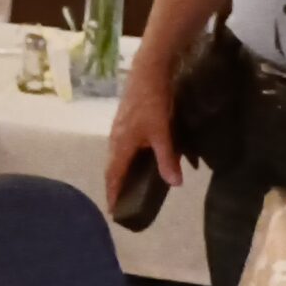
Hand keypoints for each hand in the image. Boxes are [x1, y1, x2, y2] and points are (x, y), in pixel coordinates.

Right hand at [106, 57, 181, 197]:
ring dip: (118, 171)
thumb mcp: (163, 133)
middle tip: (119, 201)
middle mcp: (115, 139)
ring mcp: (117, 129)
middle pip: (110, 167)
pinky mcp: (123, 122)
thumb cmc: (153, 104)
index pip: (113, 175)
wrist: (147, 73)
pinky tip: (135, 158)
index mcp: (121, 145)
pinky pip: (119, 147)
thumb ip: (167, 158)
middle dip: (113, 185)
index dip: (113, 193)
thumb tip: (175, 184)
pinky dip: (123, 159)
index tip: (112, 211)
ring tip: (125, 183)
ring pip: (115, 156)